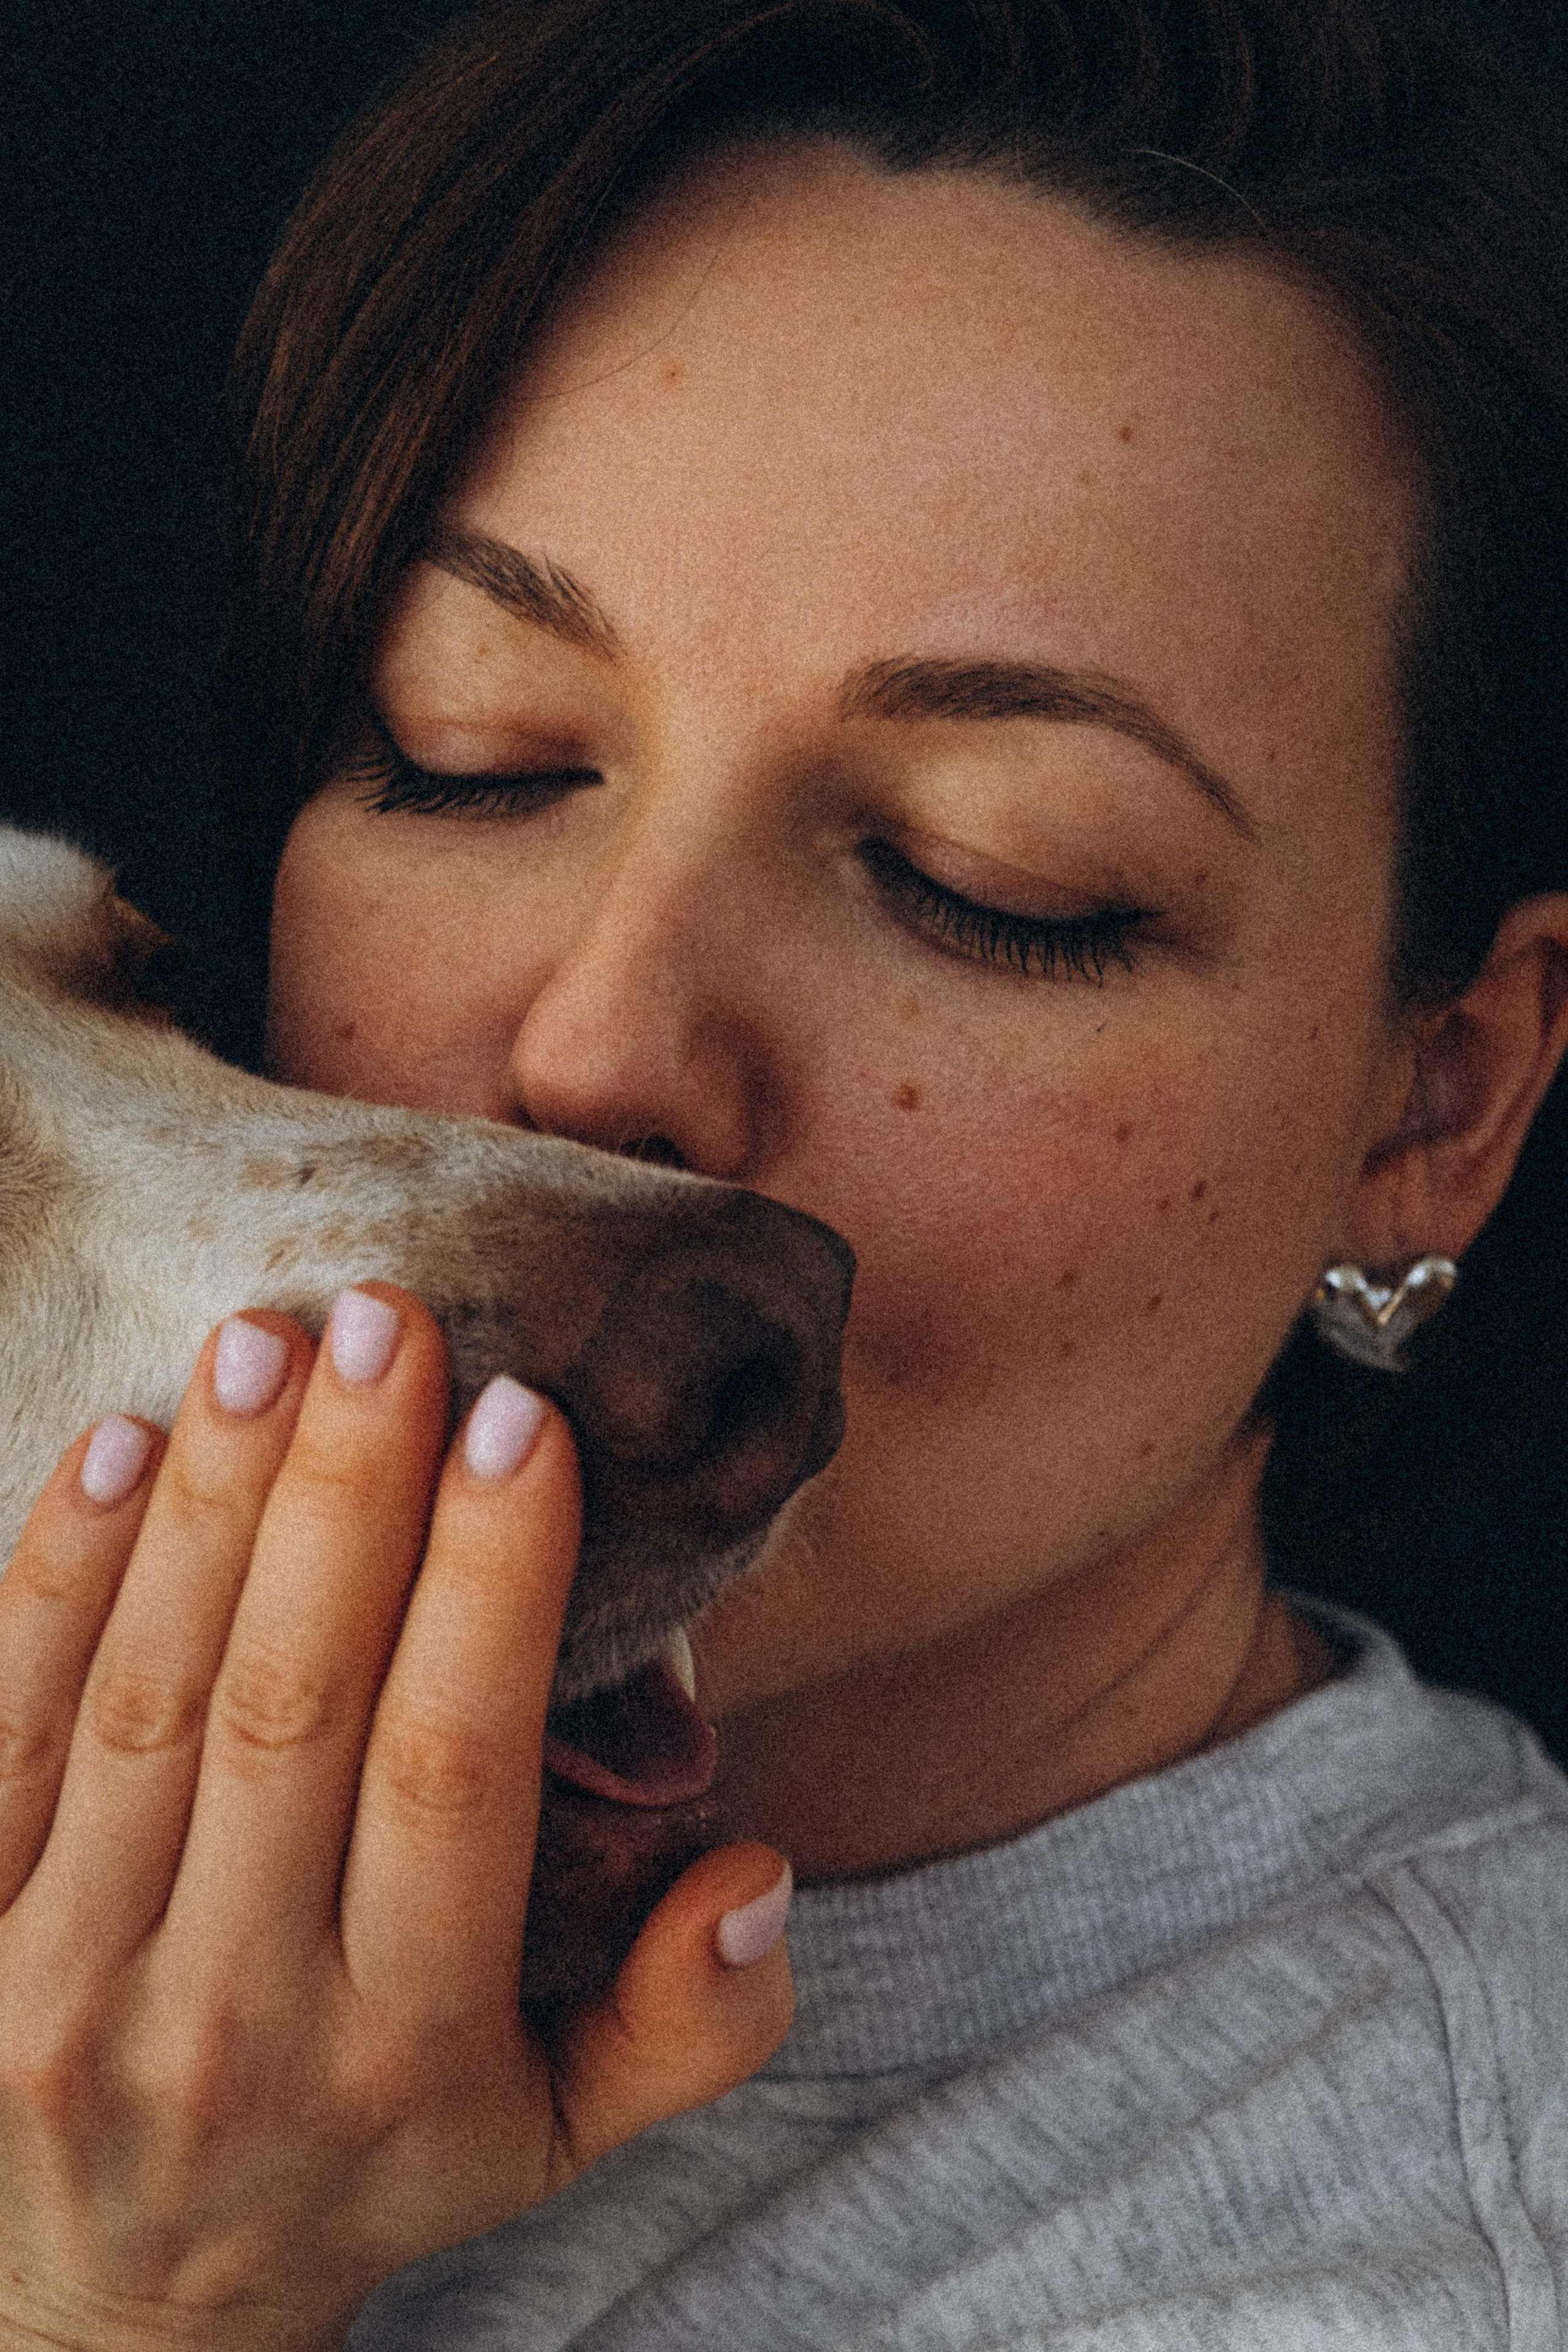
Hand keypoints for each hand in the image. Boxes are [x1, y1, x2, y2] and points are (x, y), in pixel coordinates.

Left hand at [0, 1287, 791, 2350]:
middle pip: (294, 1707)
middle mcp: (227, 2022)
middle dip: (349, 1495)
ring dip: (214, 1504)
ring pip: (147, 1698)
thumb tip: (756, 1873)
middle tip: (391, 1319)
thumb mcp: (549, 2140)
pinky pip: (0, 1733)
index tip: (519, 1419)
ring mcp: (62, 1987)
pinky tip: (120, 1441)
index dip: (489, 1588)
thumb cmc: (362, 2171)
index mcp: (402, 2052)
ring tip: (271, 1337)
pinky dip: (52, 1578)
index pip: (452, 1774)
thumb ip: (685, 2027)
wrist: (109, 2315)